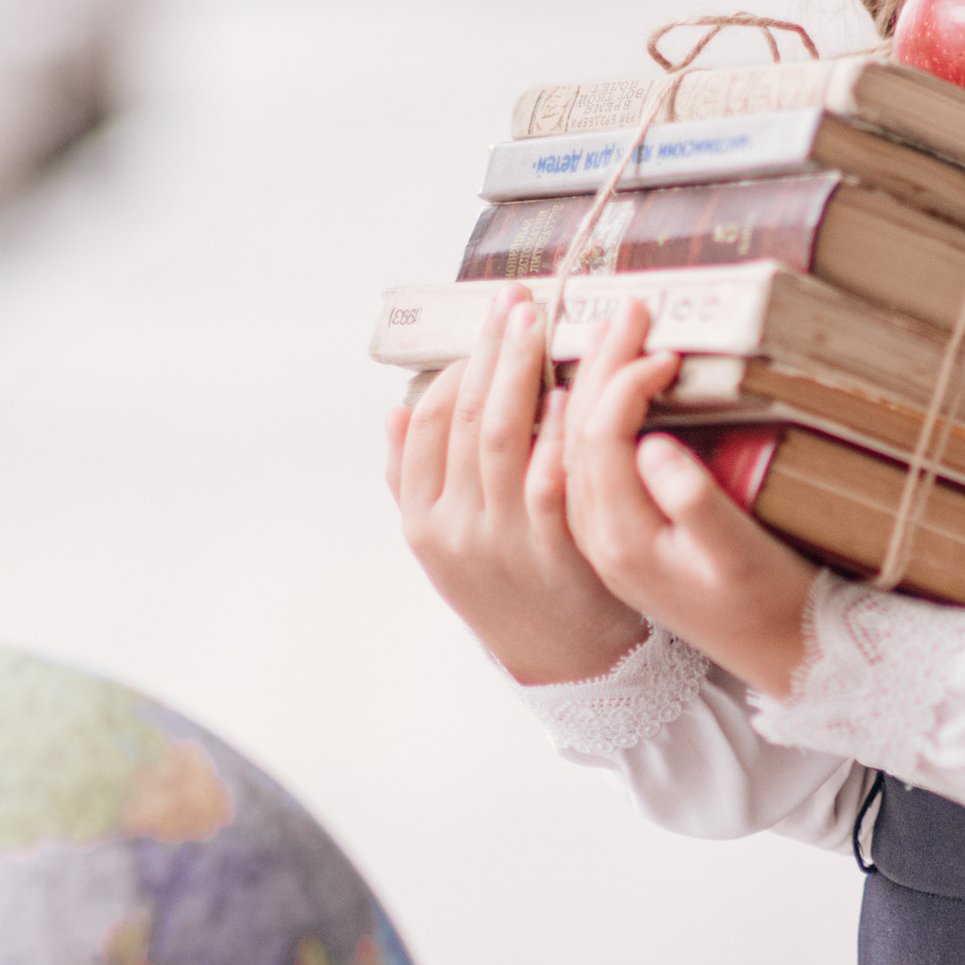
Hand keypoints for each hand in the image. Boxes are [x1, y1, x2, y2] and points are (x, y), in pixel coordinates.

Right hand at [386, 293, 651, 688]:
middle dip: (493, 350)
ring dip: (526, 372)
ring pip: (507, 437)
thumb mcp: (447, 545)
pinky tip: (574, 391)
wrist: (565, 664)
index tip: (485, 325)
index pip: (426, 424)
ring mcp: (506, 543)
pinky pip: (553, 479)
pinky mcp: (560, 554)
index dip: (455, 366)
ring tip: (547, 325)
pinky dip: (557, 430)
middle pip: (469, 418)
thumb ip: (413, 481)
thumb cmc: (510, 586)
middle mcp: (457, 530)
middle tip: (519, 301)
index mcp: (423, 521)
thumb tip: (391, 412)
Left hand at [560, 299, 819, 697]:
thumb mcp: (740, 553)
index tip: (662, 347)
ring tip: (593, 331)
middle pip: (571, 435)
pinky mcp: (608, 537)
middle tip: (624, 308)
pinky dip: (567, 419)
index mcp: (623, 539)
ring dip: (574, 385)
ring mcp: (596, 540)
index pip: (602, 436)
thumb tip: (653, 445)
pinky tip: (572, 392)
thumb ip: (695, 501)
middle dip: (593, 365)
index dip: (625, 381)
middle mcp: (596, 539)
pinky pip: (567, 466)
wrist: (773, 654)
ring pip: (561, 448)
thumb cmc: (767, 600)